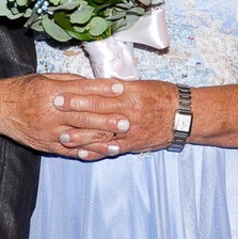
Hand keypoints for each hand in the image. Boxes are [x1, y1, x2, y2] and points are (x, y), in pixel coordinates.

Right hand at [0, 73, 129, 156]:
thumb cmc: (22, 90)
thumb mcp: (45, 78)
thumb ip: (70, 82)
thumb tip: (94, 84)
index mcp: (51, 92)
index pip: (82, 90)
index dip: (102, 89)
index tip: (121, 87)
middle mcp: (51, 113)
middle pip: (84, 117)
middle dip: (107, 120)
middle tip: (127, 120)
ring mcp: (48, 132)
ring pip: (80, 138)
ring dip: (102, 140)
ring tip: (120, 140)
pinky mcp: (45, 145)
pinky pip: (68, 151)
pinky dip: (85, 152)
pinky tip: (100, 152)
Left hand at [55, 79, 179, 156]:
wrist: (184, 115)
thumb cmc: (162, 96)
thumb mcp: (140, 85)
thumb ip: (118, 87)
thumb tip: (96, 84)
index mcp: (128, 95)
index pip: (98, 94)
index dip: (78, 95)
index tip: (60, 94)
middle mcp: (128, 113)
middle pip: (97, 113)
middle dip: (74, 113)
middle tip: (53, 112)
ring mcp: (130, 131)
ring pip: (102, 134)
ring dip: (81, 137)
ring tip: (62, 137)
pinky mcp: (133, 144)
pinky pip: (112, 150)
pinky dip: (97, 152)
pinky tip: (81, 154)